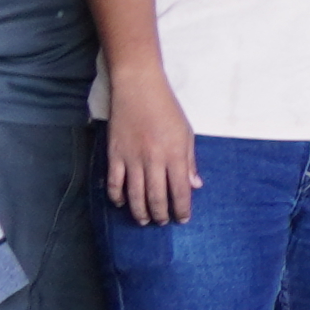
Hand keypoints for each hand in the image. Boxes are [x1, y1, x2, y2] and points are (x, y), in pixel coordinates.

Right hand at [106, 79, 200, 225]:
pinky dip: (117, 196)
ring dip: (140, 211)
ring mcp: (132, 158)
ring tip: (145, 220)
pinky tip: (121, 203)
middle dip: (161, 214)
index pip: (180, 190)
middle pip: (157, 197)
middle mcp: (154, 159)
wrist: (138, 87)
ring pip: (135, 194)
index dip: (182, 208)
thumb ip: (190, 161)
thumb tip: (195, 185)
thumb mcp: (186, 132)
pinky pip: (114, 182)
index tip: (183, 218)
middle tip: (162, 222)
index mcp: (175, 154)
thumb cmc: (166, 108)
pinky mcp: (115, 154)